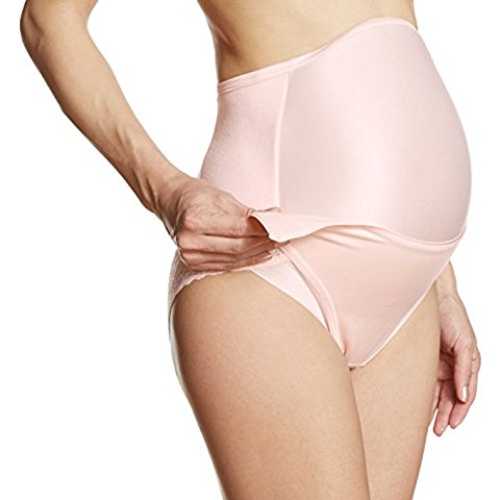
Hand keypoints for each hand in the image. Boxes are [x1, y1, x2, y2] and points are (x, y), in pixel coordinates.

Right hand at [156, 172, 279, 271]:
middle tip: (283, 240)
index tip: (281, 229)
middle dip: (264, 244)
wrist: (168, 201)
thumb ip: (247, 212)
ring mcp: (189, 255)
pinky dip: (245, 261)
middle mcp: (189, 240)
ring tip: (275, 248)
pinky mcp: (192, 264)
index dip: (263, 231)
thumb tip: (275, 218)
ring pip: (233, 259)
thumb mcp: (221, 196)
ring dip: (257, 255)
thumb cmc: (196, 195)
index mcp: (195, 219)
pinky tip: (259, 256)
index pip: (238, 229)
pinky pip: (225, 265)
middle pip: (237, 247)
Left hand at [431, 292, 480, 435]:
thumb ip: (465, 369)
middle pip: (450, 397)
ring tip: (429, 424)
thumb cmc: (453, 316)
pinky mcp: (424, 358)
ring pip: (437, 391)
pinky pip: (425, 380)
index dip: (460, 411)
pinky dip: (424, 393)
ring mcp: (438, 362)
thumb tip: (464, 396)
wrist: (432, 299)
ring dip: (435, 408)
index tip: (452, 425)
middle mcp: (452, 365)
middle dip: (446, 414)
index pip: (465, 394)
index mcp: (466, 364)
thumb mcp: (464, 344)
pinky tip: (419, 405)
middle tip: (438, 431)